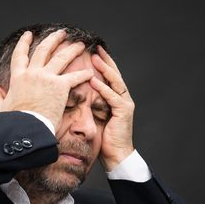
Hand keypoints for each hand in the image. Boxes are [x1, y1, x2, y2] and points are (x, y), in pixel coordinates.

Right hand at [0, 30, 93, 131]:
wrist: (28, 129)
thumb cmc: (15, 122)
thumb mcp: (1, 108)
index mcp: (18, 77)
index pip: (20, 55)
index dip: (24, 44)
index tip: (28, 35)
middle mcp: (32, 73)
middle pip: (43, 50)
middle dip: (53, 39)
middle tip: (61, 34)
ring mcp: (47, 78)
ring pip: (61, 57)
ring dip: (72, 49)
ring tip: (80, 44)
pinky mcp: (60, 87)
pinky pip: (74, 77)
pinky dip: (83, 74)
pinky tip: (90, 72)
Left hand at [90, 46, 134, 170]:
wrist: (116, 155)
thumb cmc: (104, 138)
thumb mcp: (97, 118)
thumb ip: (93, 105)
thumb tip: (79, 96)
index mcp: (116, 99)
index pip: (110, 78)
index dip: (103, 65)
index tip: (94, 53)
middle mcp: (123, 99)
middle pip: (114, 75)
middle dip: (105, 61)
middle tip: (96, 48)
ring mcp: (125, 104)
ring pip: (115, 82)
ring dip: (105, 70)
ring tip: (95, 58)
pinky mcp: (124, 112)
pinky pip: (113, 97)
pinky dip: (104, 89)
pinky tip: (94, 81)